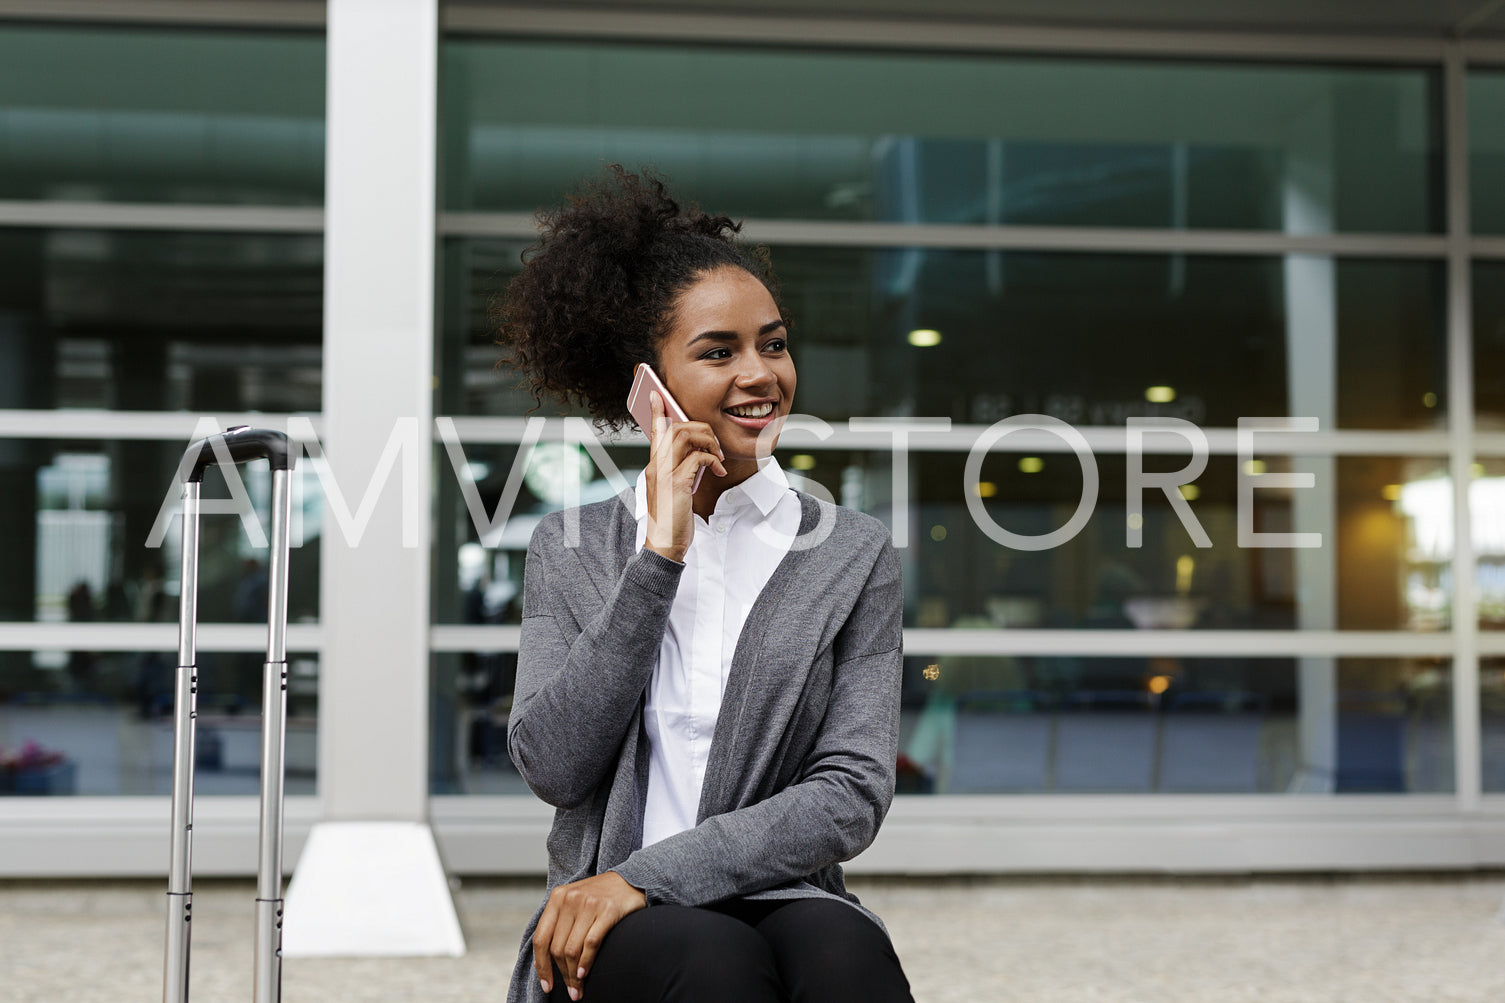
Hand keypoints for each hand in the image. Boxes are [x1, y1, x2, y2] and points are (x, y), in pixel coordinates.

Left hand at [533, 871, 646, 999]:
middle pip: (557, 948)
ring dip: (574, 975)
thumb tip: (541, 962)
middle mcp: (569, 899)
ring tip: (578, 989)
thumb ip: (558, 926)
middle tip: (570, 991)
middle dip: (562, 975)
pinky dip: (586, 962)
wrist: (632, 878)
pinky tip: (585, 974)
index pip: (540, 938)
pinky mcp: (607, 910)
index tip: (547, 985)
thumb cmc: (601, 896)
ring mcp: (588, 904)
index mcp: (557, 897)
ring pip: (572, 949)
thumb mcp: (573, 903)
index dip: (542, 966)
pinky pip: (591, 943)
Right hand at [643, 390, 724, 562]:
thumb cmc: (672, 520)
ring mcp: (664, 474)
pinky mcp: (676, 484)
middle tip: (715, 447)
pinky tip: (718, 472)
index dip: (655, 411)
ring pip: (684, 436)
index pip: (653, 432)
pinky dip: (712, 460)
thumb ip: (680, 471)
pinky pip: (697, 458)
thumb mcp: (675, 491)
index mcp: (654, 467)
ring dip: (708, 441)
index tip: (656, 394)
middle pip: (675, 427)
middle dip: (700, 429)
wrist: (665, 545)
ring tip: (718, 457)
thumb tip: (697, 455)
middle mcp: (655, 467)